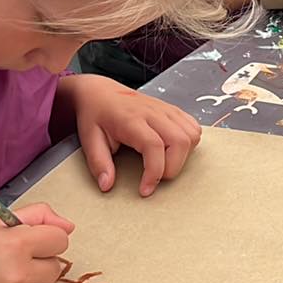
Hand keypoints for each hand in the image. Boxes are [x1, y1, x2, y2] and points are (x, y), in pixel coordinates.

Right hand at [0, 202, 73, 282]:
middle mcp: (20, 276)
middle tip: (11, 261)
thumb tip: (68, 226)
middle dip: (39, 262)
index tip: (30, 242)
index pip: (61, 240)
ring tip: (5, 279)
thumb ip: (36, 217)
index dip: (46, 239)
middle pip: (56, 267)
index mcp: (17, 245)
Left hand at [62, 74, 200, 196]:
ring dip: (183, 156)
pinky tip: (174, 150)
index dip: (154, 172)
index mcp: (131, 119)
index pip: (153, 146)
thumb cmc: (95, 116)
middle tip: (156, 178)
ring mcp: (165, 110)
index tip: (145, 190)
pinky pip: (193, 127)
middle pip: (179, 141)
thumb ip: (98, 163)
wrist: (100, 93)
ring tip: (164, 164)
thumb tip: (107, 186)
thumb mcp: (89, 140)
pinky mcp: (172, 110)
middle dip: (173, 168)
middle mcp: (152, 112)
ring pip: (191, 135)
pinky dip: (189, 143)